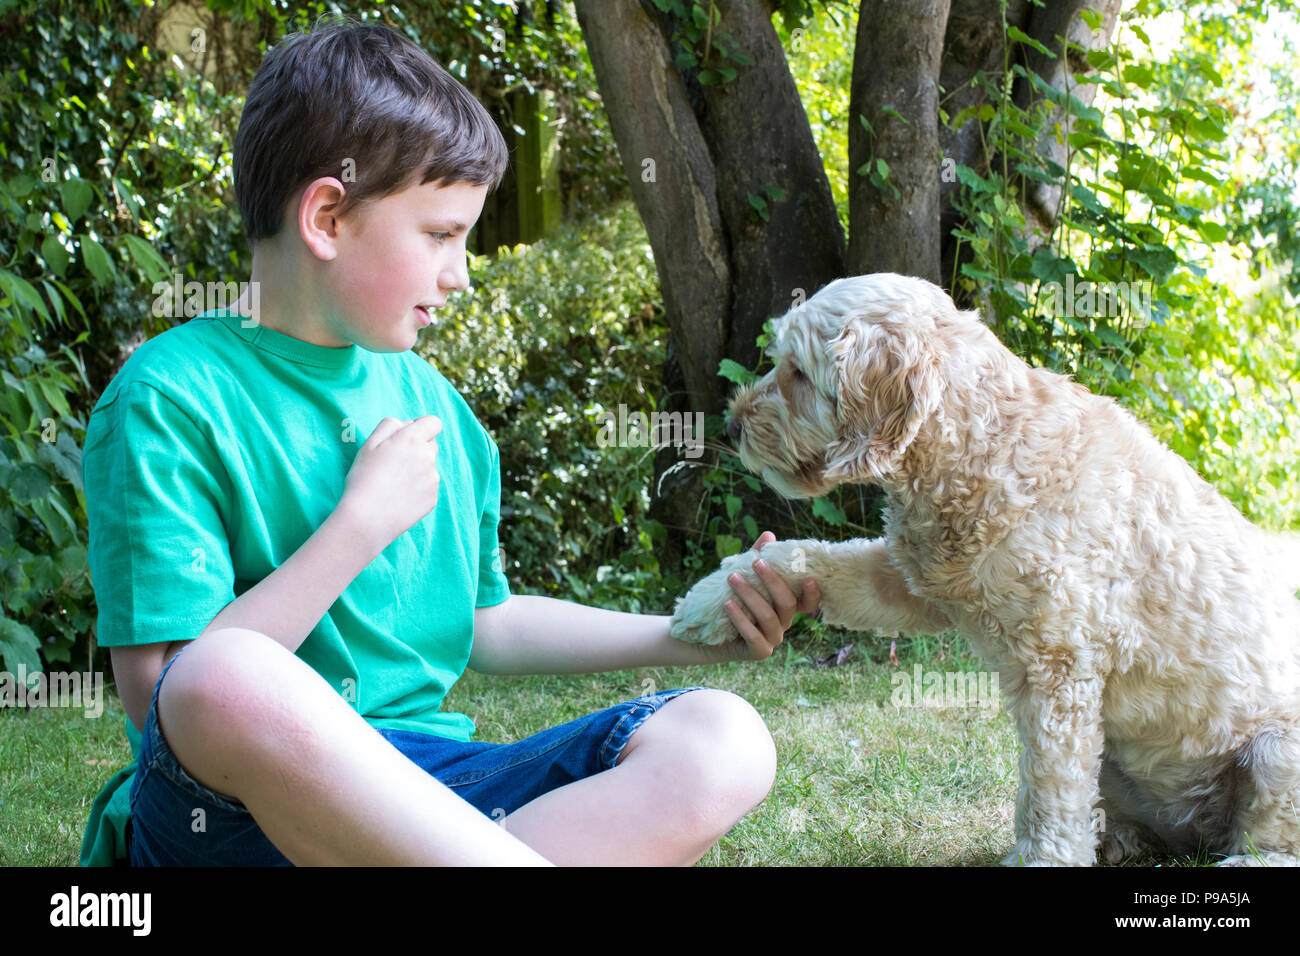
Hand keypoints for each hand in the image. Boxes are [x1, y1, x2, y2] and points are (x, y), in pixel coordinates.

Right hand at [336, 415, 442, 550]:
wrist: (367, 518)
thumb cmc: (364, 478)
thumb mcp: (369, 444)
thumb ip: (390, 425)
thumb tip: (407, 424)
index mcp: (412, 440)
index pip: (434, 422)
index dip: (423, 426)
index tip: (410, 434)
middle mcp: (428, 457)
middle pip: (431, 445)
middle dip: (418, 448)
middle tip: (395, 461)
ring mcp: (433, 479)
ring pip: (429, 467)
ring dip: (417, 470)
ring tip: (393, 483)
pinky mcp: (433, 498)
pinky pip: (428, 487)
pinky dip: (417, 489)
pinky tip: (399, 497)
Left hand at [720, 531, 821, 660]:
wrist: (708, 631)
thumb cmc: (732, 599)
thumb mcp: (745, 576)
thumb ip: (758, 557)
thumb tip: (769, 535)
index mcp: (786, 607)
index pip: (808, 603)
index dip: (813, 593)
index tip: (809, 577)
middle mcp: (784, 624)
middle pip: (787, 604)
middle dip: (772, 581)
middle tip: (755, 562)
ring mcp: (773, 639)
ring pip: (768, 617)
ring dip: (750, 595)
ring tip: (732, 578)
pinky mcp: (759, 652)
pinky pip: (753, 636)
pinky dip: (741, 619)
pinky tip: (728, 604)